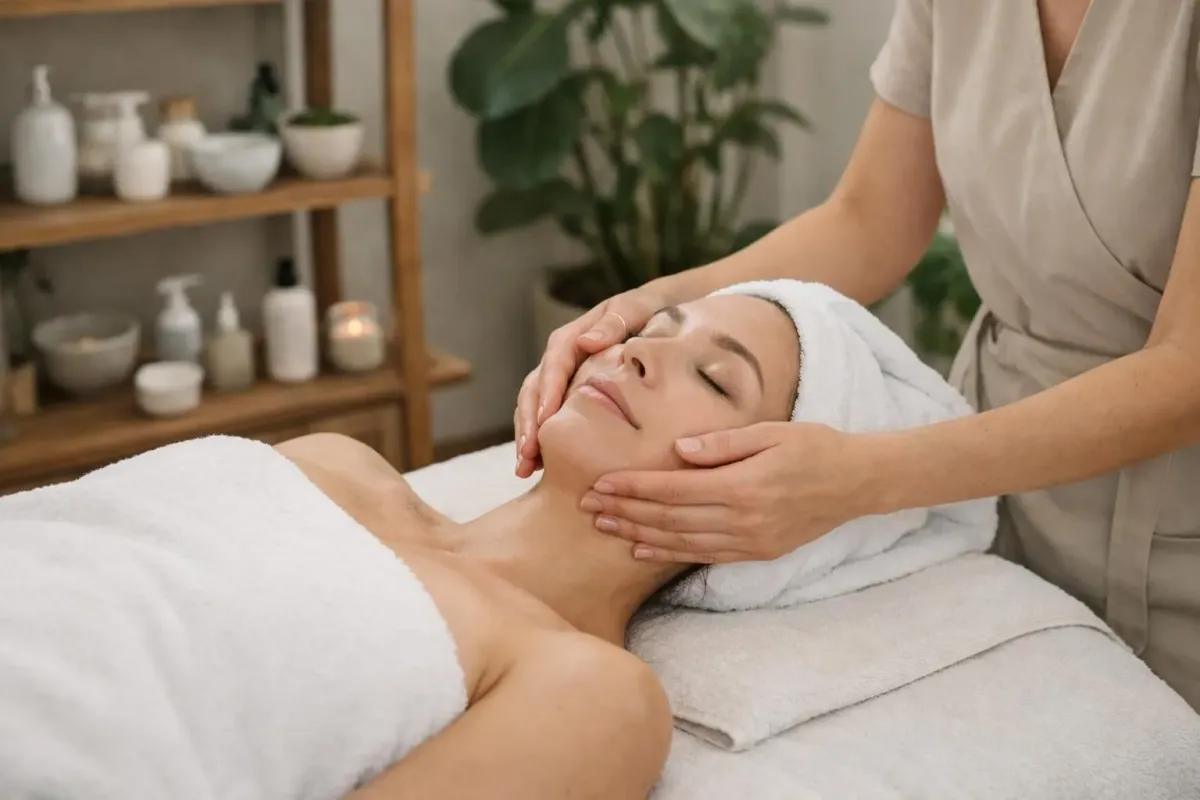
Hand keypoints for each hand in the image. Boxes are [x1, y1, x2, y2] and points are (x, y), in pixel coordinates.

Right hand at [514, 286, 671, 476]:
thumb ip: (614, 324)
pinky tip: (535, 467)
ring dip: (526, 436)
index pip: (554, 364)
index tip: (546, 422)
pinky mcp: (566, 396)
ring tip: (524, 469)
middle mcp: (559, 358)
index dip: (548, 392)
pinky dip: (538, 439)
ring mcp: (560, 379)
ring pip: (533, 406)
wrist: (657, 312)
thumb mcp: (635, 309)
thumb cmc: (649, 311)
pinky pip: (545, 417)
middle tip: (527, 455)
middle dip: (528, 423)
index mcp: (573, 337)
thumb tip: (585, 342)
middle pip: (534, 389)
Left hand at [580, 422, 878, 562]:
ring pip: (681, 541)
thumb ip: (723, 442)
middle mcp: (743, 519)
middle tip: (586, 506)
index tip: (600, 483)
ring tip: (604, 527)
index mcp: (744, 485)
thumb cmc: (813, 446)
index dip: (633, 488)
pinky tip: (642, 549)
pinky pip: (702, 555)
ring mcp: (750, 541)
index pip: (673, 489)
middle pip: (669, 518)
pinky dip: (668, 553)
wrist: (856, 483)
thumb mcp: (771, 431)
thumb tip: (678, 448)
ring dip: (638, 535)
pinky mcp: (756, 553)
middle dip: (624, 512)